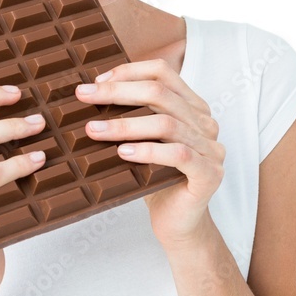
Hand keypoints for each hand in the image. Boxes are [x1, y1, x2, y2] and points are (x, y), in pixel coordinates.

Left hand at [75, 58, 224, 246]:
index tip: (96, 82)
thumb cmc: (156, 181)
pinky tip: (122, 153)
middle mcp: (205, 123)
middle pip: (160, 93)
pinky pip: (178, 155)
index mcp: (192, 108)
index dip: (128, 72)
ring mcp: (211, 148)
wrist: (177, 224)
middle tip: (84, 96)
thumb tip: (91, 92)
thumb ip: (133, 116)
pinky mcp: (209, 174)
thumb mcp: (142, 141)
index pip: (162, 72)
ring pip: (166, 124)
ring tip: (94, 129)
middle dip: (117, 92)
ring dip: (125, 125)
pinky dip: (148, 151)